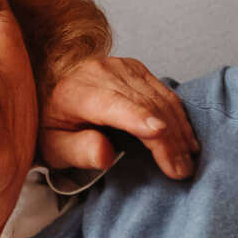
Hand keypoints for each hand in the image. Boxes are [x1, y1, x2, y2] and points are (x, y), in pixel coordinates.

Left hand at [40, 55, 196, 179]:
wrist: (49, 89)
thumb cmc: (52, 123)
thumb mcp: (53, 146)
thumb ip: (78, 151)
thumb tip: (106, 154)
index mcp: (78, 92)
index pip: (115, 104)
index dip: (139, 119)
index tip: (160, 134)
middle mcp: (102, 73)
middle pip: (145, 105)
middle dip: (167, 139)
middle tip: (181, 170)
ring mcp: (122, 68)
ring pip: (160, 99)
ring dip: (178, 131)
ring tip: (188, 160)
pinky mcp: (136, 69)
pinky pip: (164, 93)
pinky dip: (178, 117)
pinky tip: (186, 139)